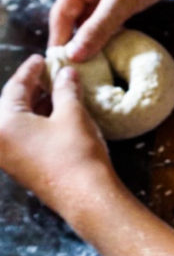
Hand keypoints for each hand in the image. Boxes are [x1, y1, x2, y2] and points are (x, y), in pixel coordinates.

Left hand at [0, 55, 116, 223]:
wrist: (84, 197)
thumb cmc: (76, 153)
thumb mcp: (72, 114)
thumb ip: (66, 89)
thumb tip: (66, 72)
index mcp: (4, 123)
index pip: (15, 87)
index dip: (31, 70)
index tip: (41, 58)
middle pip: (11, 104)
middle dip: (31, 88)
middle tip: (50, 73)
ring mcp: (7, 157)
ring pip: (16, 121)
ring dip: (35, 105)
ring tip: (57, 92)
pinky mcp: (19, 167)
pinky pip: (21, 136)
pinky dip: (35, 122)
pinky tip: (55, 115)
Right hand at [48, 0, 173, 61]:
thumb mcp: (121, 2)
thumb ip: (97, 29)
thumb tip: (74, 55)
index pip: (61, 14)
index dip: (59, 39)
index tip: (58, 64)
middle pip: (74, 17)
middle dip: (75, 40)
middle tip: (75, 68)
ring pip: (92, 18)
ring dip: (92, 37)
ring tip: (91, 63)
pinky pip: (108, 17)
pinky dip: (107, 31)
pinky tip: (109, 48)